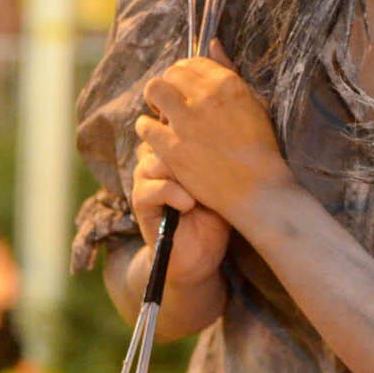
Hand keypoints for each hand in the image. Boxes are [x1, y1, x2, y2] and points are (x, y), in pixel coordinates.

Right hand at [132, 134, 230, 286]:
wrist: (202, 252)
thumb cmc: (216, 209)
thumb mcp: (221, 175)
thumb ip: (219, 150)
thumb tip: (232, 120)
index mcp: (173, 147)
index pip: (174, 121)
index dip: (190, 127)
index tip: (215, 140)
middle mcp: (156, 158)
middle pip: (162, 136)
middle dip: (186, 149)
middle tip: (208, 164)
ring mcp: (145, 179)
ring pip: (155, 160)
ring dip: (180, 172)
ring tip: (200, 190)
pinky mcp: (141, 203)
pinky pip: (151, 188)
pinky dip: (173, 193)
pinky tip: (190, 204)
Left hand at [139, 41, 293, 227]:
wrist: (258, 189)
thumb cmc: (261, 146)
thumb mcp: (255, 101)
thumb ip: (230, 70)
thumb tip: (213, 43)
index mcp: (227, 84)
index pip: (192, 62)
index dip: (185, 73)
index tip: (185, 86)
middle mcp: (205, 97)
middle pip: (170, 73)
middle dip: (169, 85)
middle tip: (172, 102)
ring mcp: (187, 123)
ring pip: (154, 91)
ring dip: (155, 100)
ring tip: (161, 114)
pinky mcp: (172, 148)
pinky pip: (145, 125)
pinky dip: (147, 128)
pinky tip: (155, 135)